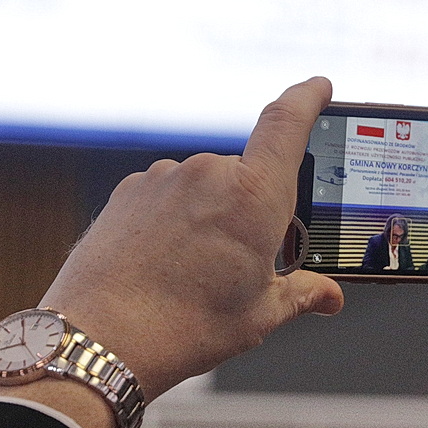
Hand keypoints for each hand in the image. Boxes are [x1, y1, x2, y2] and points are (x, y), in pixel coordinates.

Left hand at [0, 78, 344, 427]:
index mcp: (254, 195)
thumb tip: (328, 295)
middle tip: (247, 263)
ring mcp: (163, 179)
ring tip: (197, 276)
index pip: (288, 122)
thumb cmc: (184, 328)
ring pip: (206, 190)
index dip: (308, 97)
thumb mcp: (259, 315)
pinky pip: (168, 199)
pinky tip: (166, 267)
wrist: (100, 341)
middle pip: (247, 175)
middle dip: (254, 210)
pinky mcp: (129, 193)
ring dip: (212, 218)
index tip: (319, 87)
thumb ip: (300, 294)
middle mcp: (208, 173)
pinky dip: (176, 223)